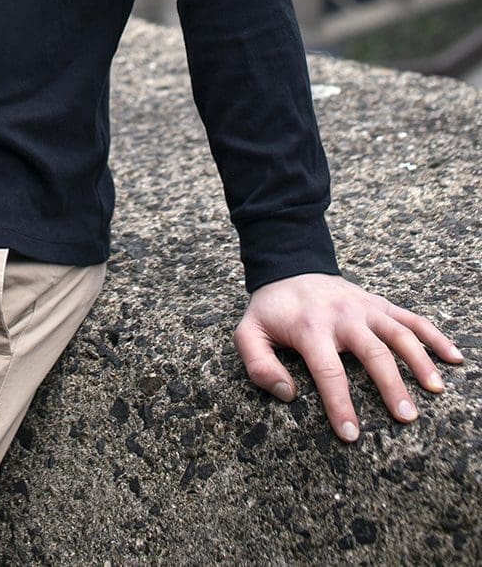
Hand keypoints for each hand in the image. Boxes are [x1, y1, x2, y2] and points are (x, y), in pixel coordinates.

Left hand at [234, 272, 463, 441]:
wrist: (289, 266)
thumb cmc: (271, 309)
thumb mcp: (248, 332)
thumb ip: (258, 365)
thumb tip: (287, 394)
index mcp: (309, 326)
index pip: (327, 369)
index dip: (339, 403)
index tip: (351, 435)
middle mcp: (342, 315)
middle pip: (372, 352)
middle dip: (390, 386)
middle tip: (406, 418)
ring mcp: (364, 307)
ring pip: (398, 332)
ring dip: (419, 360)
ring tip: (435, 389)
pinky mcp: (379, 303)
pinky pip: (411, 318)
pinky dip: (434, 336)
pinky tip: (453, 358)